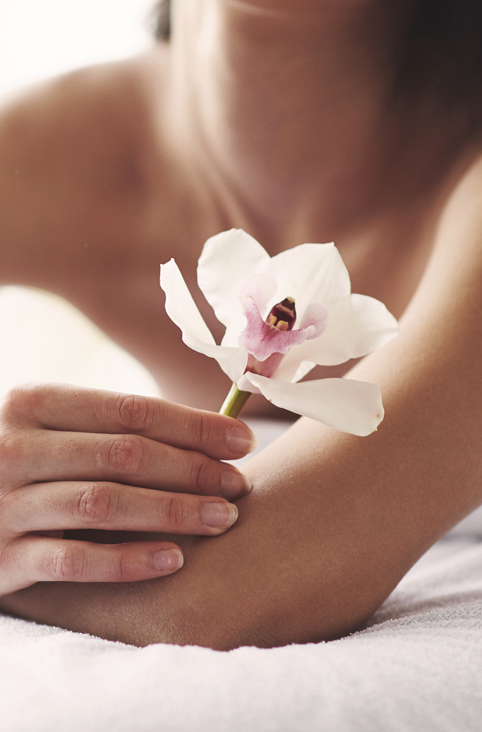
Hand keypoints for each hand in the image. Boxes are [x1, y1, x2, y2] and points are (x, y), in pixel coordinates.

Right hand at [0, 383, 254, 595]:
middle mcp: (15, 447)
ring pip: (104, 504)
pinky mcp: (1, 558)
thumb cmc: (23, 464)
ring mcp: (4, 503)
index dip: (193, 425)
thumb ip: (110, 427)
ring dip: (172, 511)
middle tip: (240, 485)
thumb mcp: (50, 429)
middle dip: (192, 469)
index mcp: (34, 403)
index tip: (242, 440)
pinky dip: (127, 561)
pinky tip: (173, 560)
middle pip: (124, 455)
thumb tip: (207, 432)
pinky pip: (73, 561)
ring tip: (222, 518)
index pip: (131, 410)